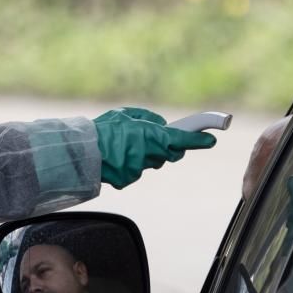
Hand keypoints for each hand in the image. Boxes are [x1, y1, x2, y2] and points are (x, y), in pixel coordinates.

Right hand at [94, 107, 215, 188]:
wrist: (82, 153)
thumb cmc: (103, 130)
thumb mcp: (126, 114)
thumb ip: (148, 119)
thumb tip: (161, 125)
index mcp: (150, 135)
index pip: (181, 139)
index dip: (198, 140)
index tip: (211, 140)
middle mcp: (148, 154)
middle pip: (169, 153)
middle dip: (168, 145)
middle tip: (156, 137)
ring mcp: (139, 168)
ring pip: (152, 160)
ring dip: (146, 152)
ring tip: (125, 143)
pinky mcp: (129, 179)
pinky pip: (137, 169)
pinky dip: (131, 161)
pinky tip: (116, 154)